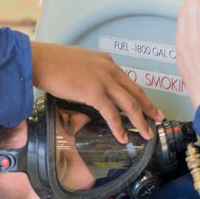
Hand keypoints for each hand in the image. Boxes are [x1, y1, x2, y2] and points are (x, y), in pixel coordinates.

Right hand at [30, 41, 163, 142]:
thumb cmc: (52, 62)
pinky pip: (111, 114)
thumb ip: (88, 74)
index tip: (146, 103)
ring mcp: (103, 81)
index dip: (138, 94)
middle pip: (135, 91)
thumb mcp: (77, 64)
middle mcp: (109, 69)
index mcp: (106, 62)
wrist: (41, 61)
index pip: (127, 80)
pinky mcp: (95, 93)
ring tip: (147, 133)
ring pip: (129, 104)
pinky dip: (118, 127)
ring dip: (140, 120)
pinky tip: (123, 137)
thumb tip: (87, 86)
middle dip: (149, 107)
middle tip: (158, 118)